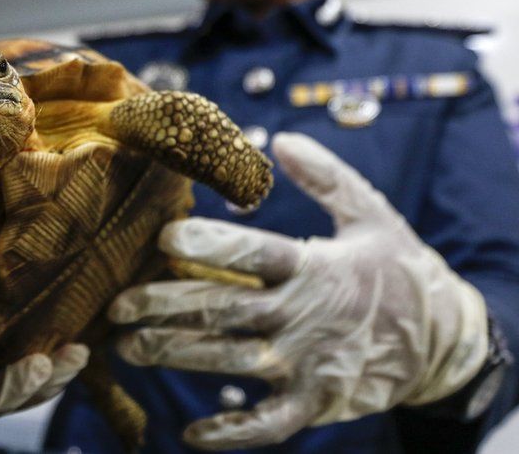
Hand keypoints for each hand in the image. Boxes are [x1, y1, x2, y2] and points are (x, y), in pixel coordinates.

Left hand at [109, 132, 488, 449]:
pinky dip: (232, 431)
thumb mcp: (372, 214)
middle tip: (117, 305)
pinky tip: (190, 432)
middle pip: (224, 309)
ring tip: (126, 347)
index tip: (163, 238)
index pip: (255, 253)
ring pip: (229, 360)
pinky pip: (268, 424)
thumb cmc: (398, 271)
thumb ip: (328, 177)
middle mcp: (304, 315)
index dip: (209, 246)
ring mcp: (308, 363)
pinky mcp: (316, 402)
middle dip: (165, 306)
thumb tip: (285, 137)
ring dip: (175, 354)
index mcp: (315, 266)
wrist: (445, 340)